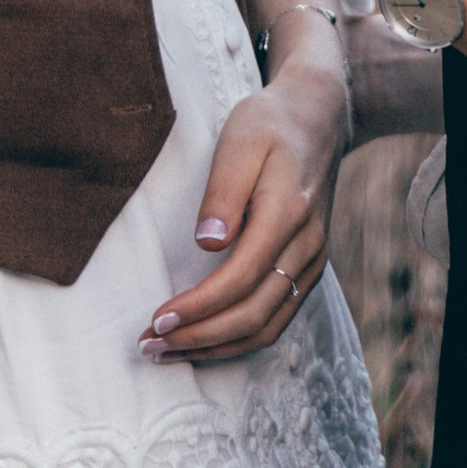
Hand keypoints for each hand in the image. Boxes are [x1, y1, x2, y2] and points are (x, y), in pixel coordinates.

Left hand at [140, 63, 348, 363]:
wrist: (317, 116)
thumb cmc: (269, 124)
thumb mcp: (240, 140)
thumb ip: (224, 190)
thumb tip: (207, 243)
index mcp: (288, 213)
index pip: (241, 278)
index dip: (199, 307)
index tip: (157, 320)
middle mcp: (306, 246)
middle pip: (254, 314)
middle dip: (199, 338)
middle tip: (149, 346)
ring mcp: (312, 261)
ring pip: (267, 327)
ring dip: (216, 348)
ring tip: (168, 351)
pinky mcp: (307, 268)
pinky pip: (276, 320)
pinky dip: (238, 340)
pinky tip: (204, 340)